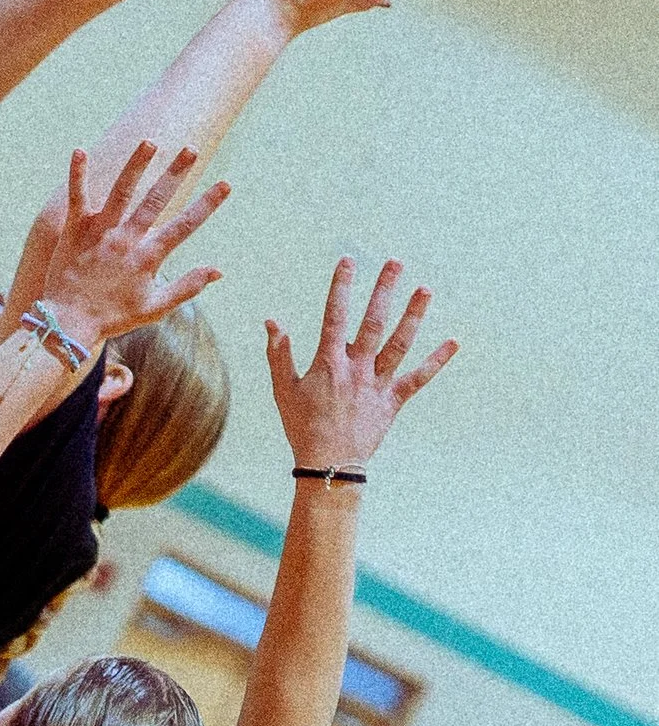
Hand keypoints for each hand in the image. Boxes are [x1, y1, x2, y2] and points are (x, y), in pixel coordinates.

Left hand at [36, 139, 226, 355]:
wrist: (68, 323)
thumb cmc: (112, 317)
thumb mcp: (154, 308)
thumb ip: (186, 287)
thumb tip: (218, 270)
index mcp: (147, 258)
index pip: (184, 226)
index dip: (206, 204)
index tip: (225, 184)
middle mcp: (126, 240)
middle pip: (156, 200)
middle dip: (175, 173)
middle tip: (191, 149)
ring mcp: (99, 233)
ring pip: (121, 192)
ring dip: (136, 165)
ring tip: (150, 142)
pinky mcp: (74, 230)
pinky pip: (77, 198)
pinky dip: (77, 175)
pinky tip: (80, 151)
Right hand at [266, 258, 455, 473]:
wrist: (328, 464)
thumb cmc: (302, 426)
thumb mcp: (283, 390)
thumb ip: (279, 354)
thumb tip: (272, 322)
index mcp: (328, 363)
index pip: (335, 316)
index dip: (341, 286)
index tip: (348, 262)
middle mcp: (357, 369)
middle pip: (373, 322)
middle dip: (384, 290)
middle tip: (395, 262)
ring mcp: (377, 384)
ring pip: (400, 344)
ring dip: (413, 315)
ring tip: (425, 289)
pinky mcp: (393, 401)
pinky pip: (418, 378)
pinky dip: (436, 361)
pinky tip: (453, 342)